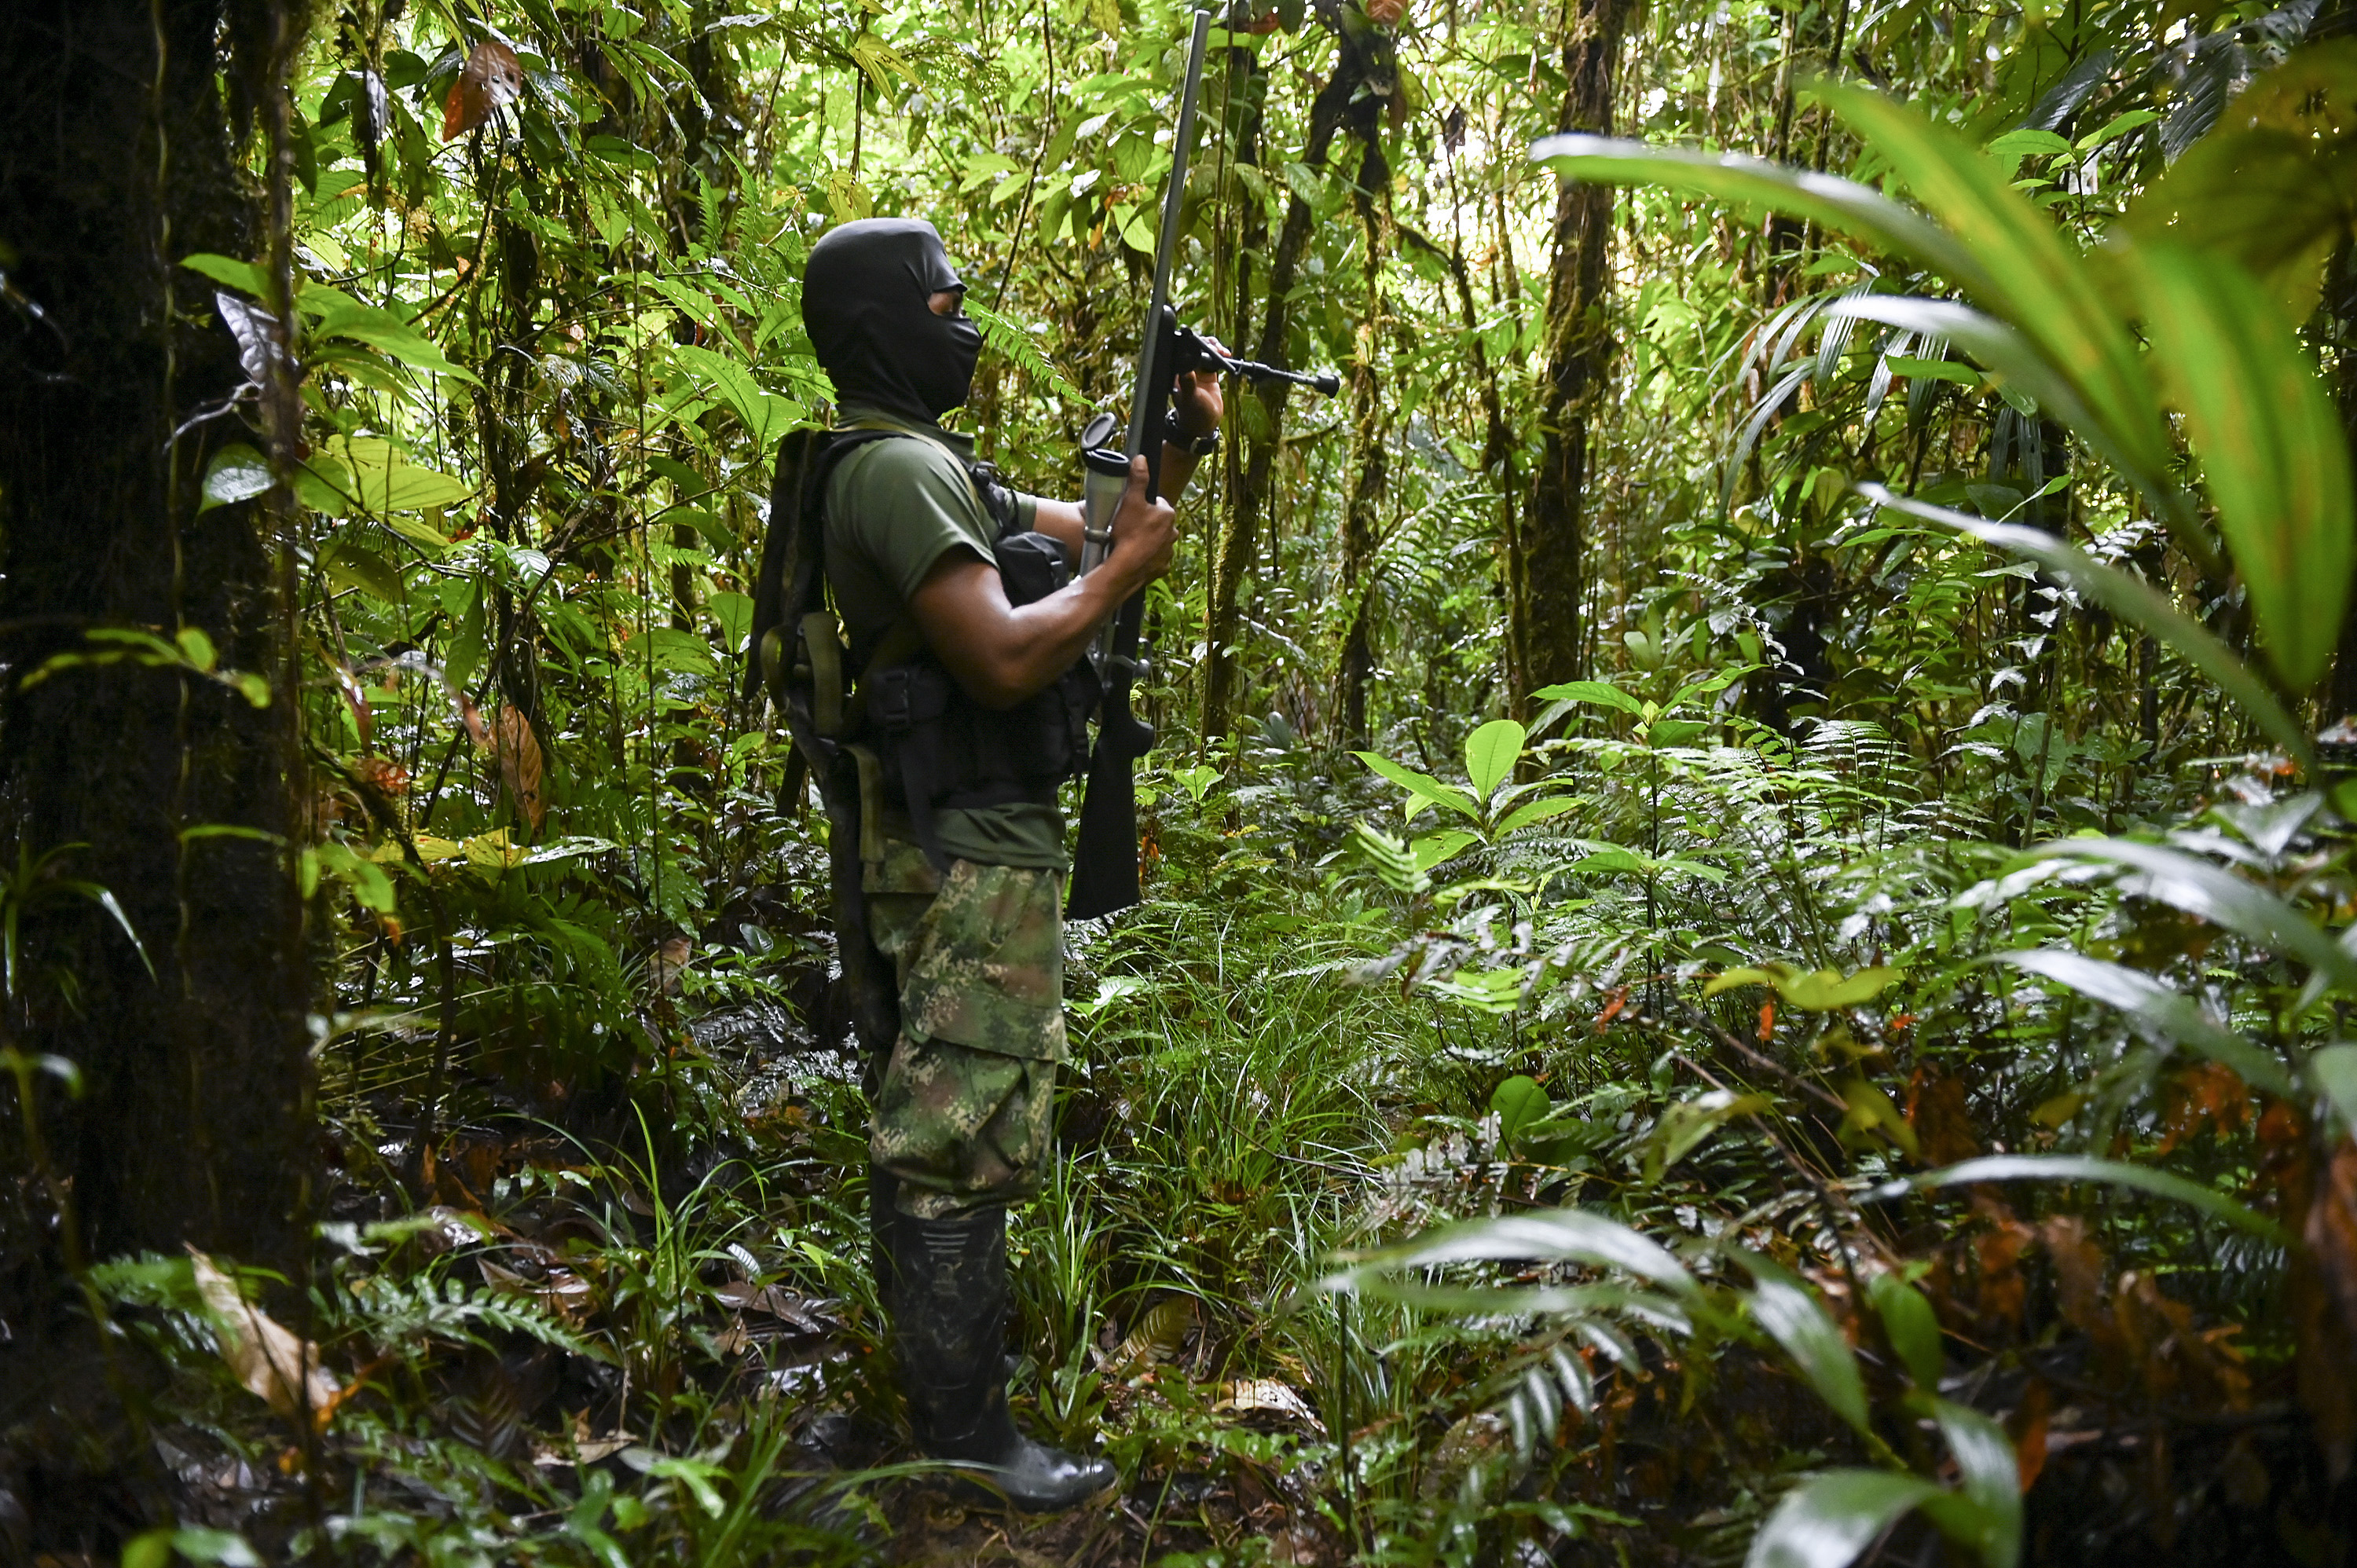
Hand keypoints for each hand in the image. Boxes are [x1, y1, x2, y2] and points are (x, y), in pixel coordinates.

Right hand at [1107, 454, 1177, 585]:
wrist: (1125, 567)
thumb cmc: (1128, 532)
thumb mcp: (1131, 500)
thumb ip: (1138, 478)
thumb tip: (1142, 458)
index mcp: (1168, 514)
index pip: (1158, 503)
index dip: (1144, 504)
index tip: (1132, 509)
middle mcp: (1173, 533)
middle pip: (1159, 523)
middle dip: (1147, 523)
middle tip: (1129, 526)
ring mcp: (1169, 552)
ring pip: (1158, 541)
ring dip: (1148, 540)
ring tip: (1131, 542)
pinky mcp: (1162, 568)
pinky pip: (1156, 559)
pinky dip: (1148, 557)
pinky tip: (1135, 556)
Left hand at [1173, 338, 1225, 438]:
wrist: (1204, 424)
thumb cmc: (1193, 414)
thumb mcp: (1190, 399)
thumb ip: (1188, 384)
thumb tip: (1186, 369)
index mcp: (1179, 372)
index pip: (1185, 351)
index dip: (1197, 346)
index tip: (1208, 348)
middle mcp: (1187, 369)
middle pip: (1197, 348)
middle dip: (1208, 345)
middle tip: (1218, 349)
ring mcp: (1198, 371)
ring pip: (1206, 352)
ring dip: (1215, 348)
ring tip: (1224, 352)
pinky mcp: (1208, 374)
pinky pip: (1214, 359)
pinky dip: (1220, 356)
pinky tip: (1226, 357)